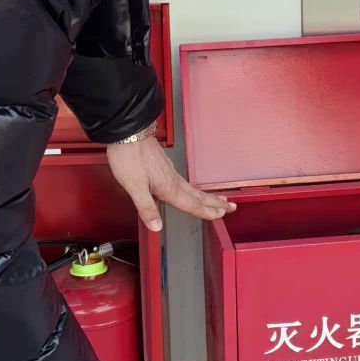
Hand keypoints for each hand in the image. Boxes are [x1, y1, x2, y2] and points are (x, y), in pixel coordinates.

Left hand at [107, 134, 233, 232]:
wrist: (128, 132)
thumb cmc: (129, 157)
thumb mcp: (134, 186)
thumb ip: (146, 208)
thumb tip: (157, 227)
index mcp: (168, 187)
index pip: (192, 204)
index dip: (206, 211)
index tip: (221, 215)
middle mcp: (173, 180)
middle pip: (198, 196)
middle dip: (215, 203)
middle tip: (231, 207)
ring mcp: (170, 172)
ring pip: (193, 188)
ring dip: (207, 196)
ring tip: (219, 200)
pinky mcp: (164, 166)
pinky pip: (185, 182)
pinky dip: (194, 189)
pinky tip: (190, 190)